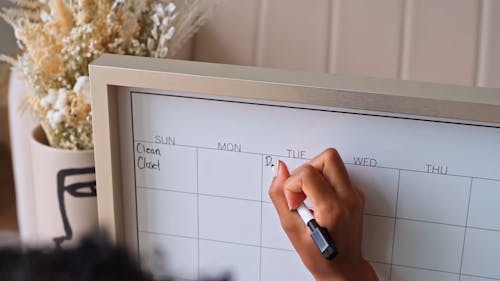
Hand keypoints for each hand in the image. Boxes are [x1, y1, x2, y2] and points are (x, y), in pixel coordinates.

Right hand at [269, 148, 378, 280]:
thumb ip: (280, 197)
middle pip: (328, 157)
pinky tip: (317, 201)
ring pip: (333, 162)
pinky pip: (336, 174)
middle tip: (301, 191)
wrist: (343, 269)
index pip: (308, 173)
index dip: (292, 184)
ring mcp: (354, 195)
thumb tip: (279, 171)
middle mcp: (348, 198)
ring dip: (315, 174)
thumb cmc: (320, 256)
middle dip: (307, 169)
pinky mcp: (355, 195)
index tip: (293, 201)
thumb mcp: (292, 229)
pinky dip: (323, 182)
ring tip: (309, 196)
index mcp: (333, 208)